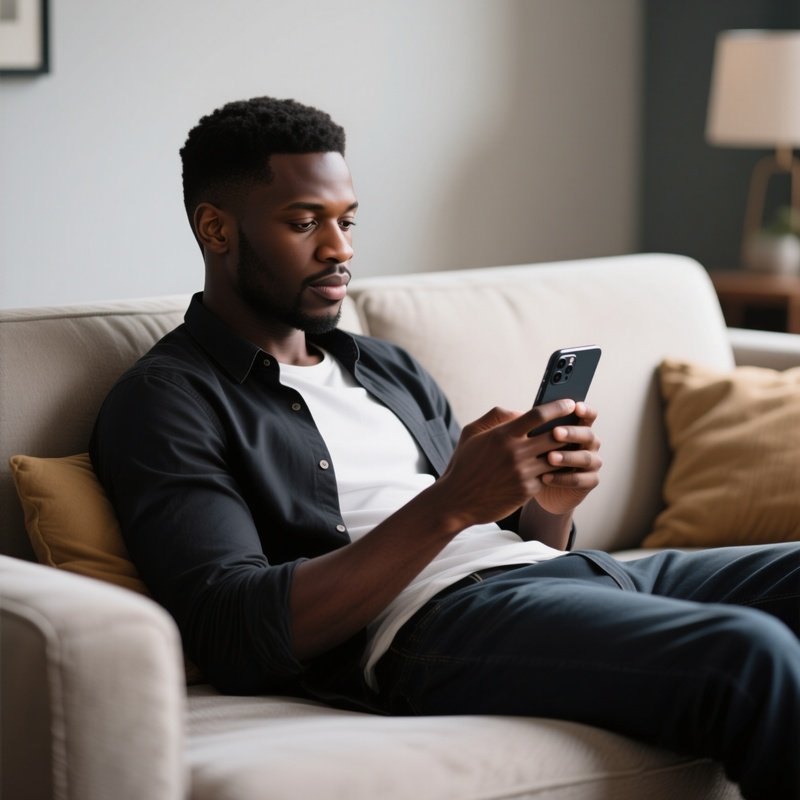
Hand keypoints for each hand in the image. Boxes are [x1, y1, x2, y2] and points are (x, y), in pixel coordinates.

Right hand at [433, 400, 589, 528]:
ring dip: (566, 451)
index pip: (539, 415)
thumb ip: (496, 416)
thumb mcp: (472, 433)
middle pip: (555, 435)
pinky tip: (560, 467)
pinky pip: (549, 476)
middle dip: (569, 429)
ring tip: (574, 445)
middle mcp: (515, 452)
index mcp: (503, 434)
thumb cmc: (464, 464)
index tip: (570, 404)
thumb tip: (521, 411)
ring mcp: (523, 472)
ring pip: (557, 457)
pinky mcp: (527, 490)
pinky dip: (555, 471)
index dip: (558, 407)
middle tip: (578, 425)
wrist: (457, 501)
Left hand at [530, 401, 601, 514]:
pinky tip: (546, 477)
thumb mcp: (530, 438)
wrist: (534, 484)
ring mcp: (592, 463)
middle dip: (571, 433)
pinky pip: (581, 480)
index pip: (588, 415)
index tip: (575, 406)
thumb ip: (526, 424)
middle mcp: (590, 443)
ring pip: (586, 458)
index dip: (585, 410)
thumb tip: (515, 414)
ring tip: (549, 457)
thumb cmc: (533, 455)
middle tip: (555, 432)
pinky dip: (563, 479)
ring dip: (567, 457)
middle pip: (587, 435)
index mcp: (579, 427)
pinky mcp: (590, 481)